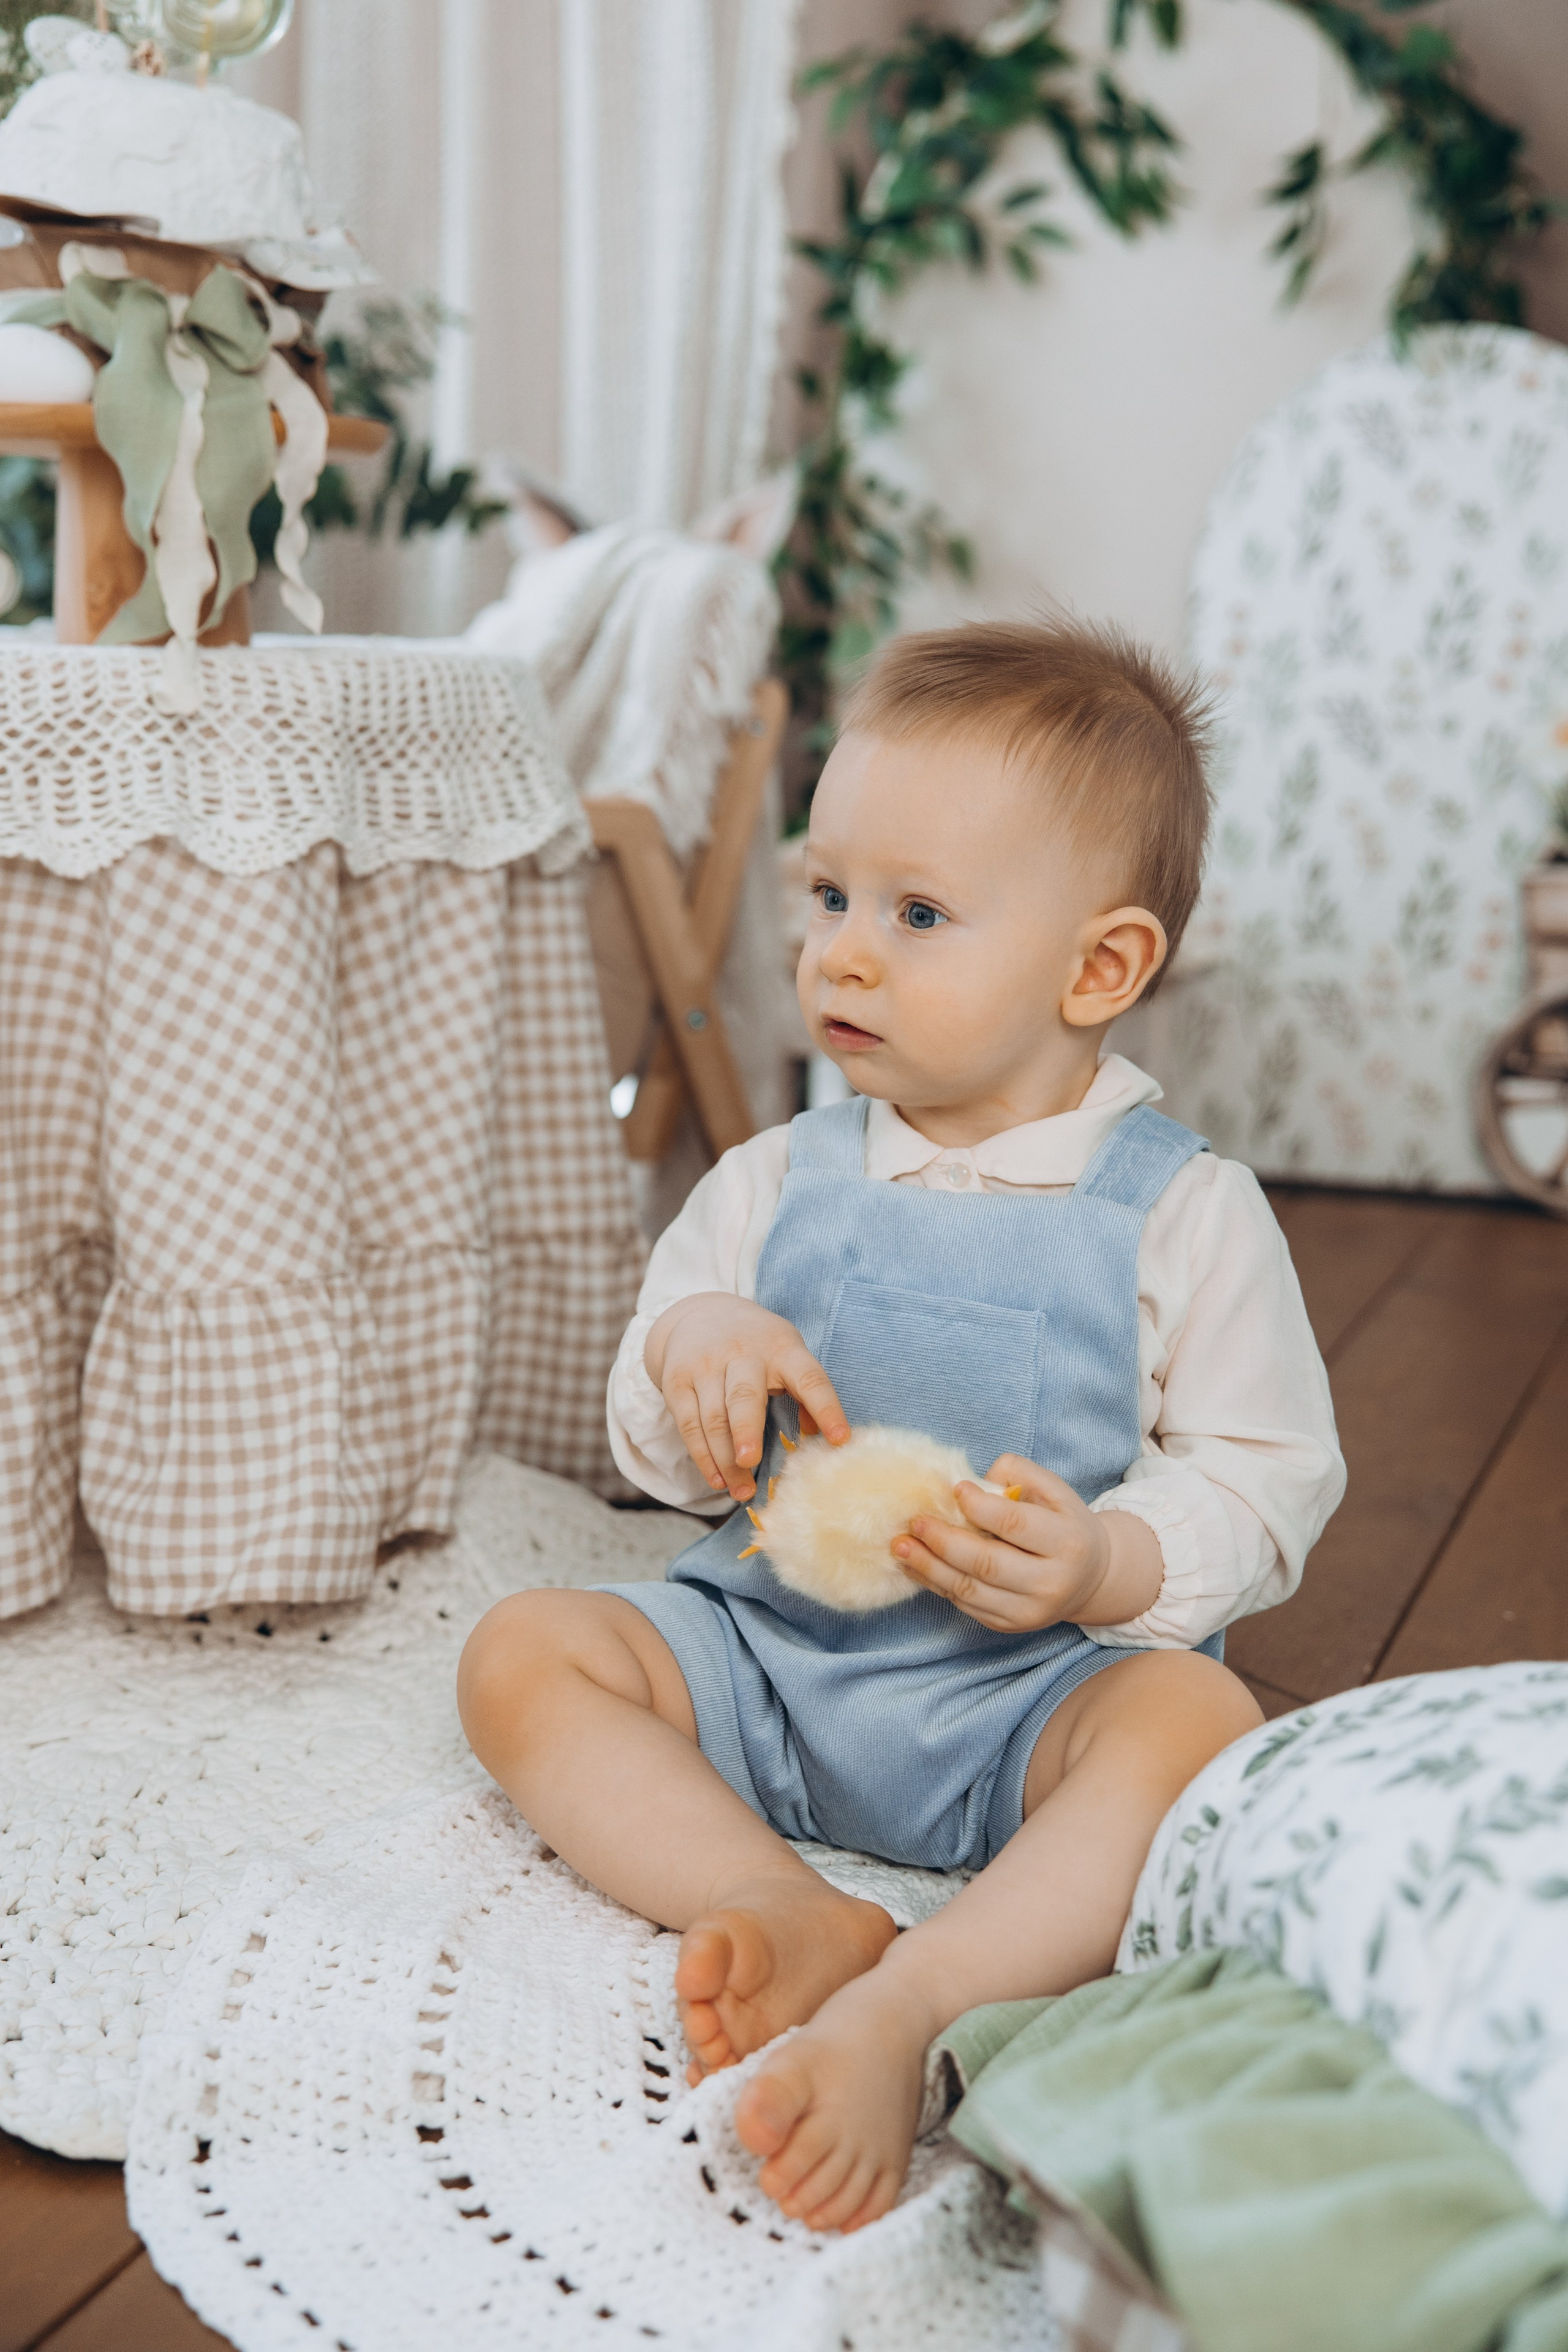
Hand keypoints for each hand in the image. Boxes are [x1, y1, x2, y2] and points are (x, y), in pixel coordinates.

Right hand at [644, 1292, 848, 1502]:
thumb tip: (821, 1436)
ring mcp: (705, 1366)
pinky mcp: (677, 1381)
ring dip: (725, 1459)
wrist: (698, 1313)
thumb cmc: (757, 1345)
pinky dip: (703, 1457)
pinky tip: (717, 1479)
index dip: (825, 1408)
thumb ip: (804, 1390)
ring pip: (713, 1418)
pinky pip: (689, 1425)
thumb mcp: (787, 1353)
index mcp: (782, 1348)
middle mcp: (742, 1353)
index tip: (839, 1439)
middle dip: (746, 1430)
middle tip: (750, 1461)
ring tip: (741, 1491)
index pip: (809, 1378)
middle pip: (744, 1395)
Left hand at [891, 1454, 1163, 1632]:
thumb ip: (1017, 1474)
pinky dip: (937, 1584)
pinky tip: (917, 1565)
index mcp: (1067, 1542)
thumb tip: (971, 1481)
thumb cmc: (1063, 1523)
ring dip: (929, 1567)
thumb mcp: (1054, 1490)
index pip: (1015, 1525)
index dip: (979, 1506)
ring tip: (899, 1546)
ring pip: (970, 1590)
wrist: (1090, 1576)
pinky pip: (966, 1605)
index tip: (954, 1489)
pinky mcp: (1010, 1625)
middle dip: (944, 1541)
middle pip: (987, 1563)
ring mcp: (1030, 1610)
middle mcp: (1051, 1582)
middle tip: (914, 1522)